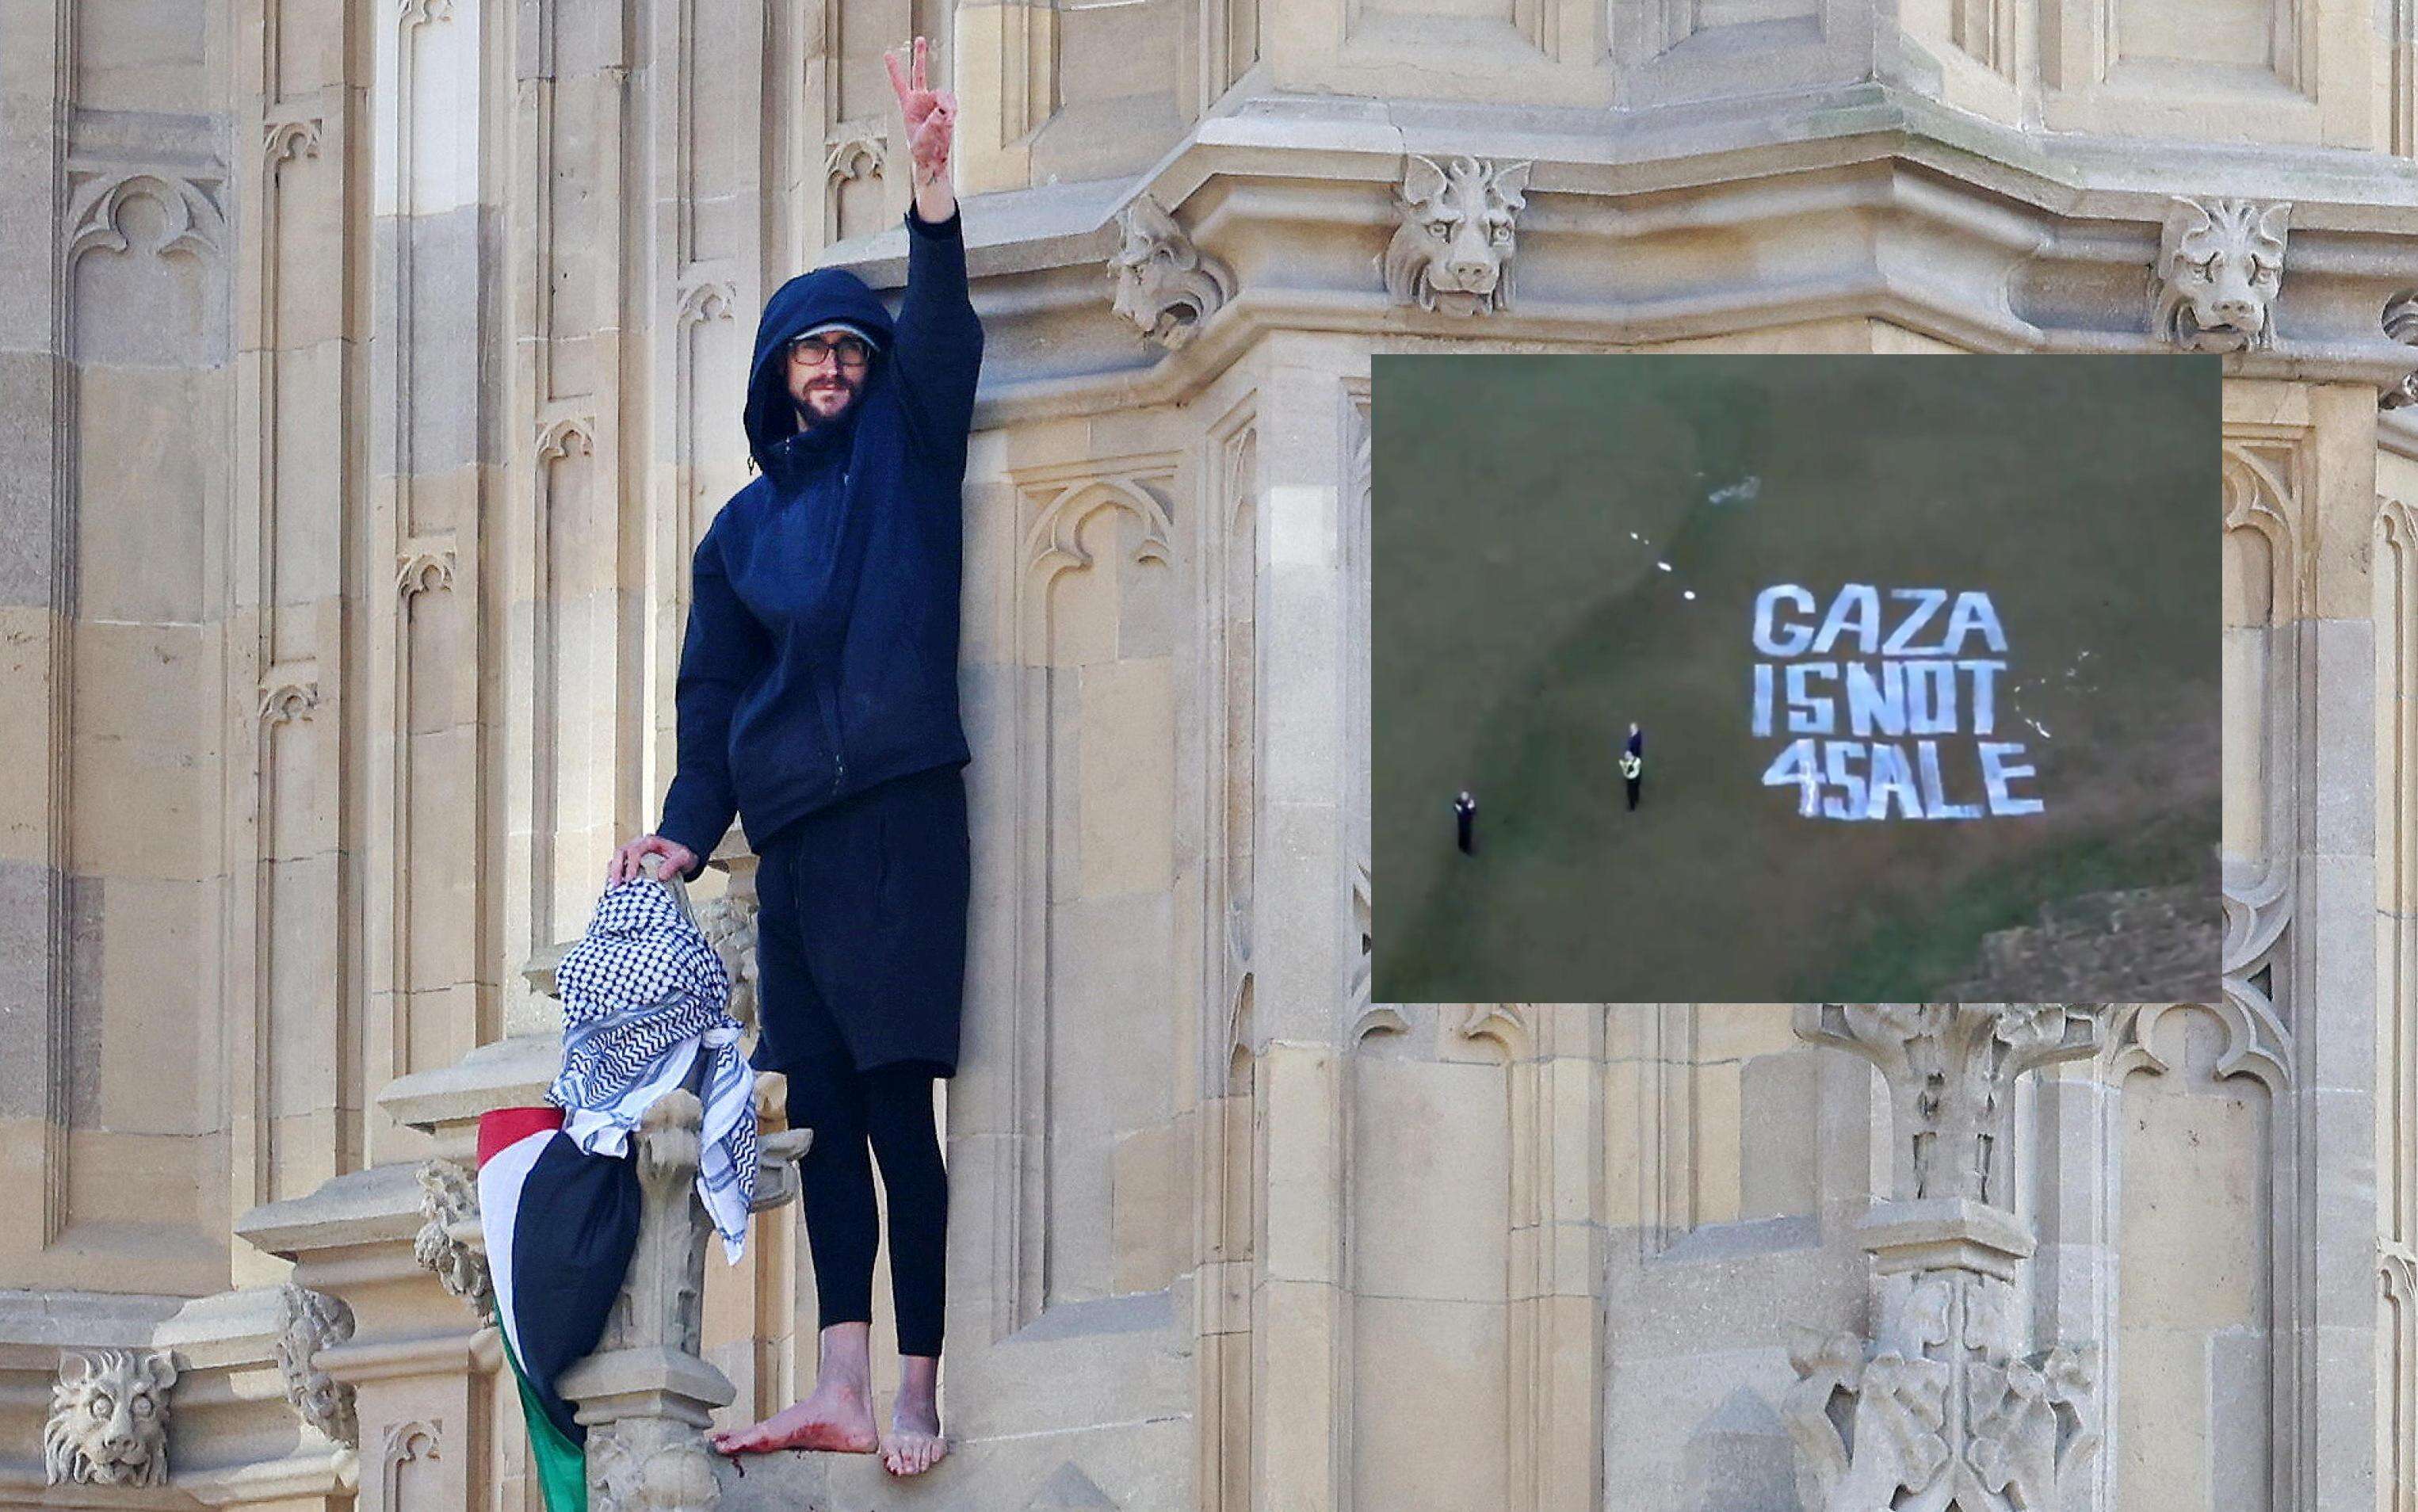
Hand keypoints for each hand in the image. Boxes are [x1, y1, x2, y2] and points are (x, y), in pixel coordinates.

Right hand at [609, 834, 698, 884]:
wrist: (683, 855)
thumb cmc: (682, 856)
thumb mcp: (685, 858)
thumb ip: (674, 864)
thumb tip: (661, 875)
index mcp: (650, 841)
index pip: (635, 851)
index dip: (631, 865)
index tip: (630, 880)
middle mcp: (639, 843)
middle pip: (621, 852)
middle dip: (616, 868)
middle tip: (616, 884)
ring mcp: (633, 850)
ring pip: (617, 857)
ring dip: (613, 871)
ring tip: (613, 886)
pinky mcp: (632, 859)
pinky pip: (619, 863)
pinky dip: (615, 873)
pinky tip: (615, 885)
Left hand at [884, 35, 954, 186]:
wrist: (933, 159)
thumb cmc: (922, 149)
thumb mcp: (923, 136)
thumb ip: (934, 122)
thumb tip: (945, 110)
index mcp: (907, 105)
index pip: (899, 84)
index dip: (894, 69)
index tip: (887, 53)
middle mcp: (921, 100)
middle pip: (920, 74)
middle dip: (921, 56)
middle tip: (920, 39)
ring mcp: (934, 104)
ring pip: (942, 94)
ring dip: (946, 105)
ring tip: (947, 118)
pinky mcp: (946, 110)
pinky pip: (952, 104)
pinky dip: (952, 110)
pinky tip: (950, 119)